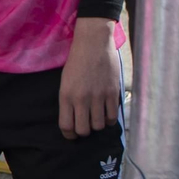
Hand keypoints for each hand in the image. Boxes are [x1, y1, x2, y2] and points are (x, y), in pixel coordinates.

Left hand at [58, 17, 120, 139]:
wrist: (93, 44)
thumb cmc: (77, 61)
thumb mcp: (65, 82)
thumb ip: (69, 100)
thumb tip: (74, 119)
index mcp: (66, 96)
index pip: (66, 126)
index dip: (69, 135)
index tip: (72, 135)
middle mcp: (81, 99)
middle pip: (83, 130)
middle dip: (84, 132)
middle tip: (86, 126)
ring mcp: (98, 97)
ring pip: (99, 126)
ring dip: (98, 125)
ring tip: (97, 118)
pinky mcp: (113, 93)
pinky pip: (113, 116)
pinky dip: (110, 119)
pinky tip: (107, 113)